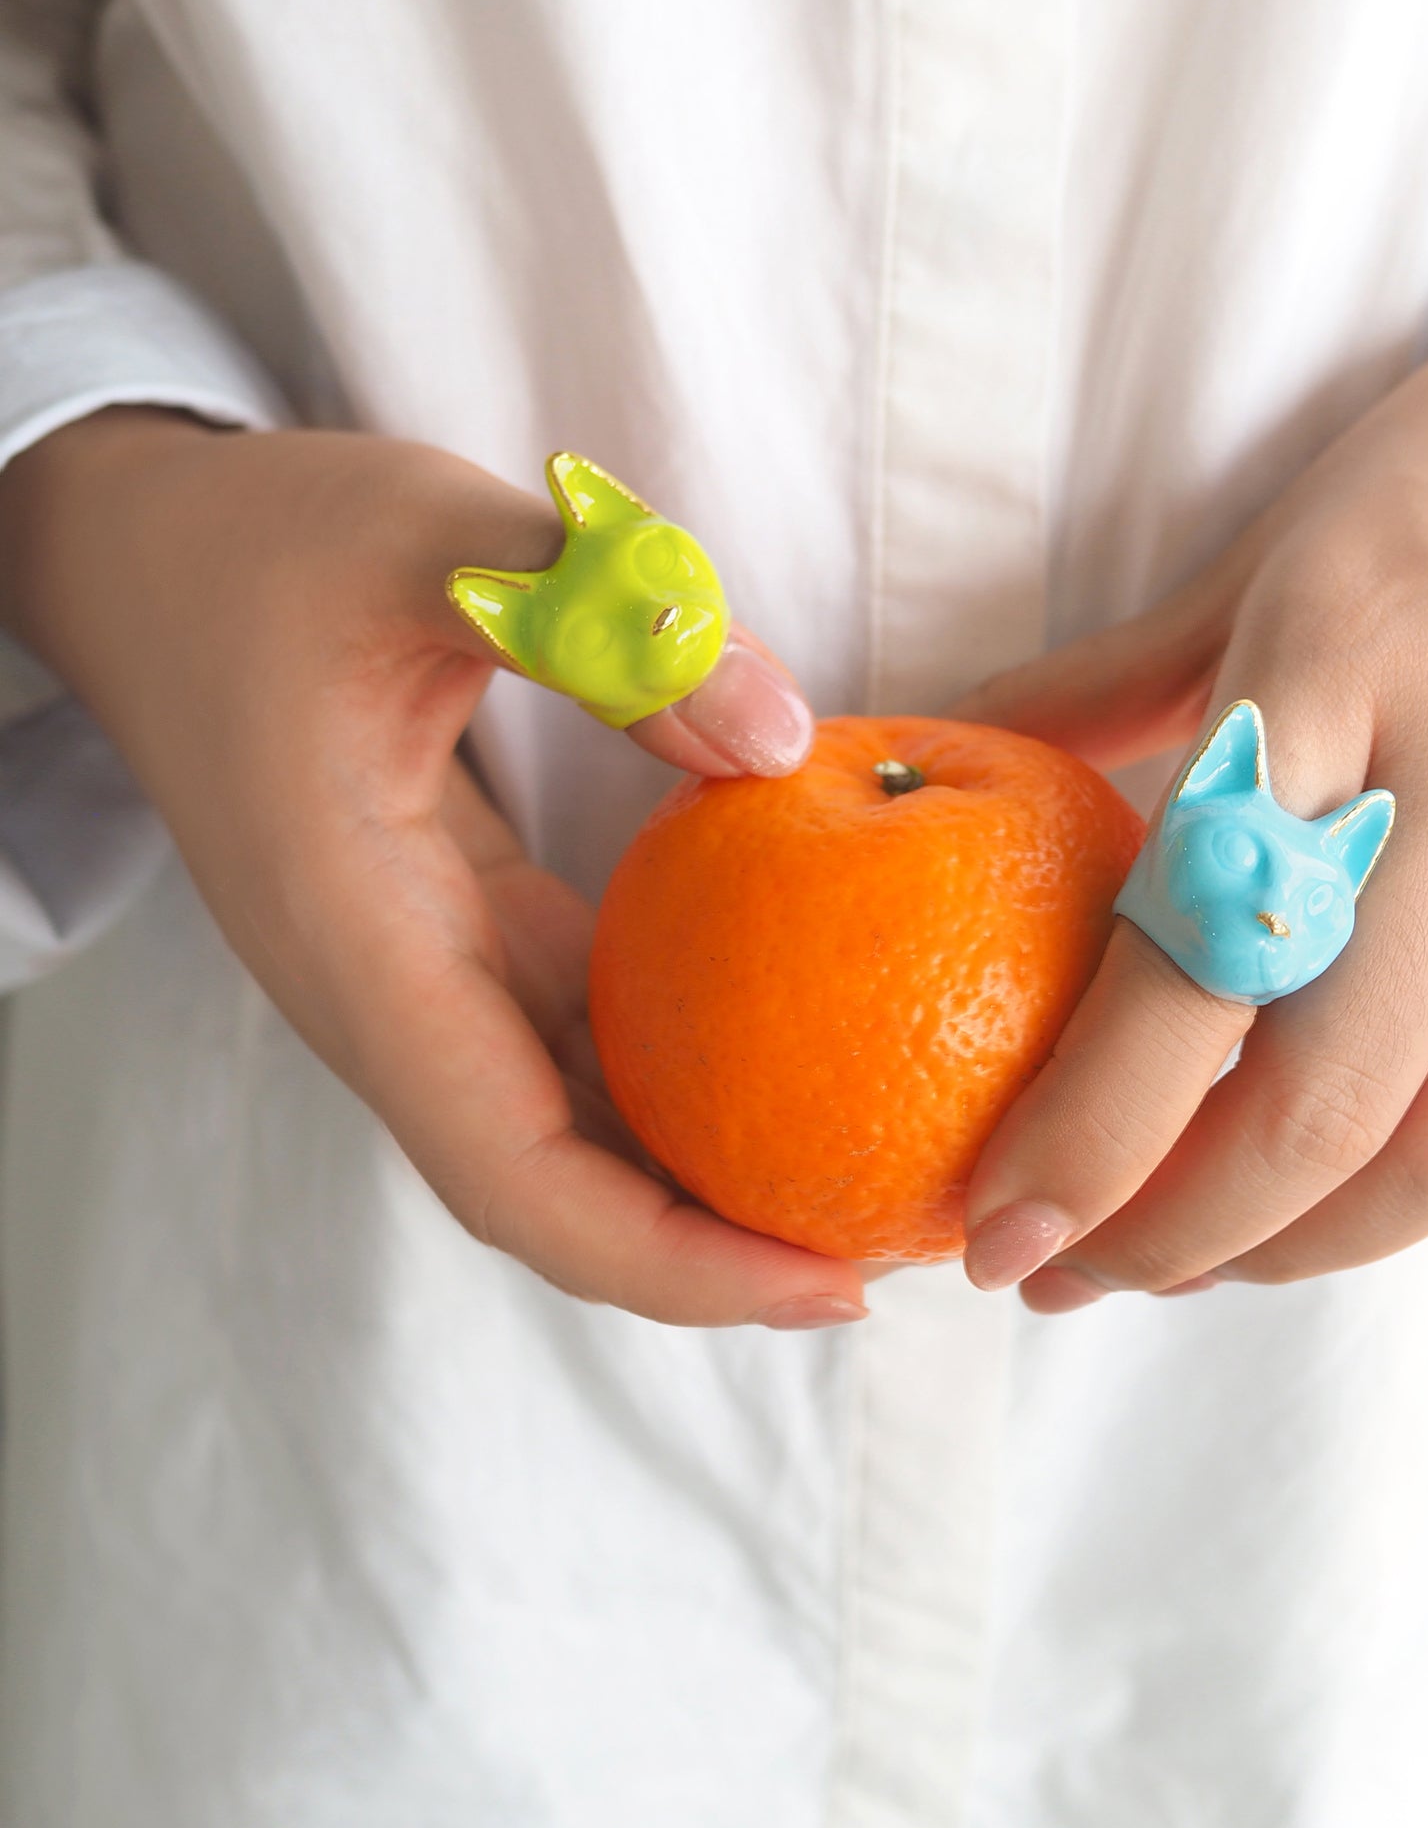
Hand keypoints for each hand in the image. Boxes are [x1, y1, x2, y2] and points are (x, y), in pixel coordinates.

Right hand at [0, 412, 866, 1328]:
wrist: (139, 550)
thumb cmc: (268, 539)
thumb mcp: (443, 544)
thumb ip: (609, 627)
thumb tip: (787, 743)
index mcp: (358, 942)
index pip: (511, 1173)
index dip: (667, 1259)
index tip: (823, 1288)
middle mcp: (379, 992)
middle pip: (546, 1190)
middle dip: (708, 1255)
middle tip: (888, 1251)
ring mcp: (408, 973)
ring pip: (555, 1128)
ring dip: (691, 1175)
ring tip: (858, 1179)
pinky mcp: (444, 931)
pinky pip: (563, 1039)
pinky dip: (667, 1070)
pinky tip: (785, 1047)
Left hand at [956, 272, 1427, 1310]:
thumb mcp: (1264, 552)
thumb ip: (1108, 681)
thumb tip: (933, 755)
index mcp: (1344, 660)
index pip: (1197, 949)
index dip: (1088, 1128)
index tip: (996, 1224)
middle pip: (1331, 1098)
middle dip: (1177, 1237)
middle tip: (1074, 1269)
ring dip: (1311, 1250)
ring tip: (1207, 1255)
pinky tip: (1377, 1199)